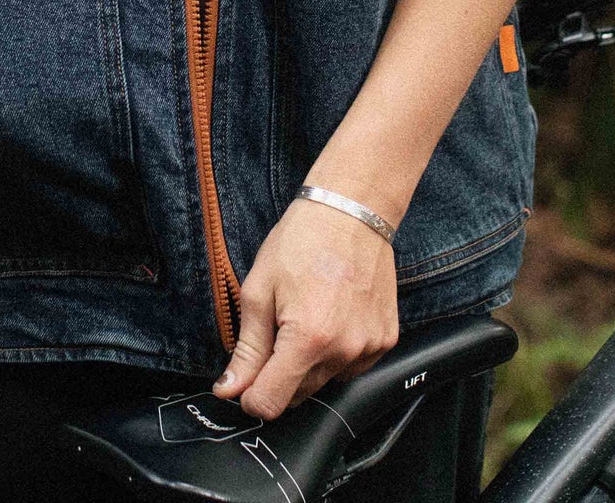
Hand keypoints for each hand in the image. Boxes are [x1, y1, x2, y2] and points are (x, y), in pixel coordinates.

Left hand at [210, 196, 399, 418]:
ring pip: (325, 380)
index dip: (250, 395)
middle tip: (279, 325)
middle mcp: (344, 350)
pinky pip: (352, 365)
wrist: (351, 211)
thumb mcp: (259, 289)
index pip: (271, 403)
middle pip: (298, 395)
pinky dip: (337, 351)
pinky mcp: (386, 340)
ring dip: (310, 361)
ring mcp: (369, 347)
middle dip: (280, 372)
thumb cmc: (301, 241)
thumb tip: (229, 390)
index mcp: (308, 338)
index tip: (247, 378)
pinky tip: (332, 314)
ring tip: (310, 312)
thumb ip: (247, 348)